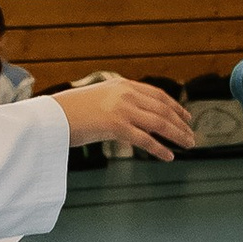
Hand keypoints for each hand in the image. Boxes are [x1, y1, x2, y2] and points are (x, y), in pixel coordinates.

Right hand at [59, 74, 194, 161]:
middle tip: (192, 136)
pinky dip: (159, 149)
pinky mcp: (116, 126)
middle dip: (181, 123)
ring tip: (188, 145)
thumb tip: (133, 115)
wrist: (51, 117)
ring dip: (177, 135)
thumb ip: (117, 102)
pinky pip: (145, 139)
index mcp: (122, 85)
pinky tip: (169, 157)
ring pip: (159, 123)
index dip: (175, 106)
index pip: (158, 94)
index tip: (187, 117)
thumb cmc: (71, 112)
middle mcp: (126, 94)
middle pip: (163, 109)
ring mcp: (122, 109)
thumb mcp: (98, 99)